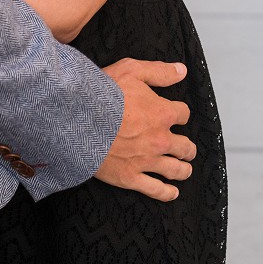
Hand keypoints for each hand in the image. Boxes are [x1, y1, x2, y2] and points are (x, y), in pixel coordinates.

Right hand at [95, 58, 194, 200]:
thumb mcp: (130, 71)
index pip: (183, 114)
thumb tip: (181, 71)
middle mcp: (160, 139)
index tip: (174, 115)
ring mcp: (147, 160)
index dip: (179, 113)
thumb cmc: (101, 94)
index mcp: (162, 113)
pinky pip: (156, 190)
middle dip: (186, 146)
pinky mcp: (131, 177)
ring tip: (183, 168)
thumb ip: (159, 72)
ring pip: (176, 170)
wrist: (76, 119)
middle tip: (184, 147)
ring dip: (183, 169)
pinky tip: (172, 192)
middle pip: (186, 147)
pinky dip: (167, 192)